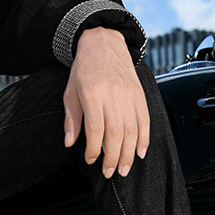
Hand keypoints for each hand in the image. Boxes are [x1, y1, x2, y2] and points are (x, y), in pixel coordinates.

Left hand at [63, 26, 150, 178]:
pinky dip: (144, 138)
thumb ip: (72, 119)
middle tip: (110, 173)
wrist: (103, 41)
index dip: (93, 149)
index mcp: (93, 94)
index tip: (90, 160)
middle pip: (116, 134)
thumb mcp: (71, 92)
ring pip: (132, 130)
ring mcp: (129, 94)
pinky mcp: (139, 94)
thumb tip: (70, 143)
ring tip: (124, 169)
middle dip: (113, 158)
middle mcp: (113, 94)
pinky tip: (140, 153)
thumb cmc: (84, 69)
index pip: (95, 130)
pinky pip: (144, 120)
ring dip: (128, 154)